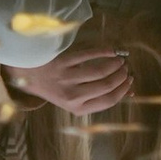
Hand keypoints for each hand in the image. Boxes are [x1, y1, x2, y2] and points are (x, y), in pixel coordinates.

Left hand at [10, 44, 134, 110]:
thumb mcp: (76, 100)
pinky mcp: (62, 63)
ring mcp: (66, 79)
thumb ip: (100, 97)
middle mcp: (72, 96)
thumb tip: (130, 92)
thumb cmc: (58, 89)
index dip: (123, 90)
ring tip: (120, 60)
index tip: (130, 81)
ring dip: (114, 64)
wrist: (30, 77)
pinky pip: (87, 55)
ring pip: (99, 71)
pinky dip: (103, 51)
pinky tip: (111, 51)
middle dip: (121, 76)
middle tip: (126, 69)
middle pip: (106, 85)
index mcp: (78, 108)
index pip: (108, 101)